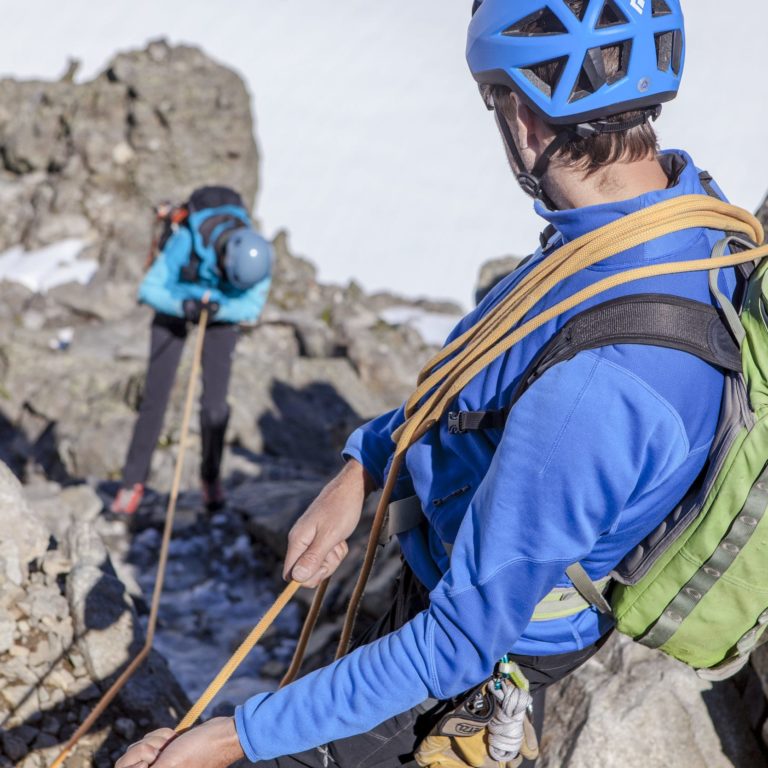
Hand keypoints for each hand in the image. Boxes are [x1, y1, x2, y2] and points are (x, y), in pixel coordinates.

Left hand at [114, 717, 243, 767]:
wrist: (221, 734)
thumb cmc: (197, 751)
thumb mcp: (167, 766)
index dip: (137, 761)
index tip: (155, 758)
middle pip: (125, 761)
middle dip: (147, 748)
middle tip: (165, 750)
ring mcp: (157, 764)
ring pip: (138, 748)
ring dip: (155, 740)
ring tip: (172, 744)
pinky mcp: (163, 751)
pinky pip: (150, 740)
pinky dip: (161, 735)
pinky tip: (174, 738)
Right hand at [283, 460, 374, 586]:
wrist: (351, 489)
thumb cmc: (341, 509)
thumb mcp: (330, 536)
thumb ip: (313, 557)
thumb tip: (297, 578)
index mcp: (297, 541)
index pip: (290, 574)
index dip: (306, 578)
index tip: (324, 566)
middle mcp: (300, 542)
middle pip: (306, 573)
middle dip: (324, 567)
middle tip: (335, 550)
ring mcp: (309, 541)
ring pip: (318, 565)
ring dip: (333, 558)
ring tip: (339, 541)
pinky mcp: (319, 539)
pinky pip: (326, 556)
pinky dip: (336, 551)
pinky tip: (341, 539)